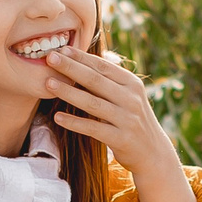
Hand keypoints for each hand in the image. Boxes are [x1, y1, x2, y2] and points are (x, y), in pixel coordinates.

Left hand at [45, 48, 197, 201]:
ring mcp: (127, 119)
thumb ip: (110, 80)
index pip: (103, 66)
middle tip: (50, 57)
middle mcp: (131, 99)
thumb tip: (85, 59)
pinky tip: (57, 117)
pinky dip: (74, 122)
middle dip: (71, 67)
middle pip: (95, 80)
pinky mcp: (120, 139)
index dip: (81, 57)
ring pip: (92, 103)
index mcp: (132, 84)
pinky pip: (93, 128)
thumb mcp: (128, 96)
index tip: (62, 48)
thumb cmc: (133, 119)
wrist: (153, 153)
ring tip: (48, 83)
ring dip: (68, 92)